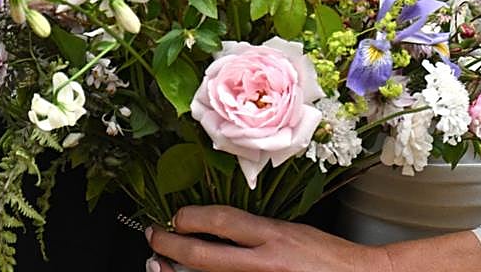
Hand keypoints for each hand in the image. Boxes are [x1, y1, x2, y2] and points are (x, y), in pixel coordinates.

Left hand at [144, 206, 480, 271]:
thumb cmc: (328, 258)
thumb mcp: (292, 232)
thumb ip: (258, 233)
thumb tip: (218, 230)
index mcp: (275, 236)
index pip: (224, 223)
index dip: (192, 219)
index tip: (174, 216)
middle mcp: (267, 263)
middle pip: (206, 257)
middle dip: (172, 246)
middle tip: (153, 237)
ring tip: (160, 265)